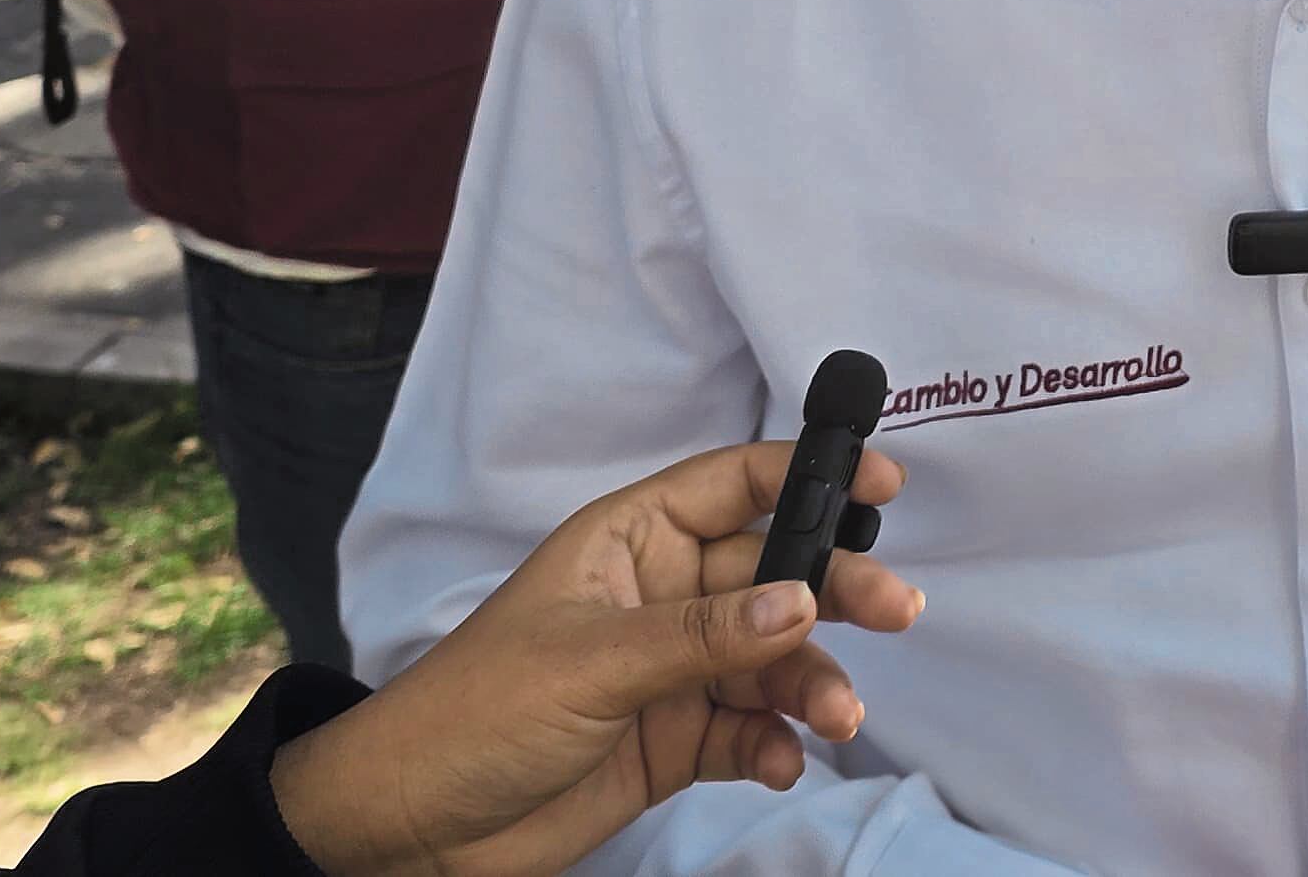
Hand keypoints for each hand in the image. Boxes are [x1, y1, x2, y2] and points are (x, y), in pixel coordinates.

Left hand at [271, 442, 924, 876]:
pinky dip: (776, 745)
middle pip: (773, 576)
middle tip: (894, 611)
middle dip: (836, 591)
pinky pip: (750, 732)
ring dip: (812, 685)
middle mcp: (660, 597)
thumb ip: (705, 635)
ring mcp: (671, 673)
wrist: (413, 828)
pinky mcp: (674, 743)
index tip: (886, 483)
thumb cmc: (474, 712)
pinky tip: (781, 762)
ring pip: (773, 661)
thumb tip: (804, 600)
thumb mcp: (592, 662)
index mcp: (629, 542)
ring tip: (836, 719)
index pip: (733, 487)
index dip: (808, 477)